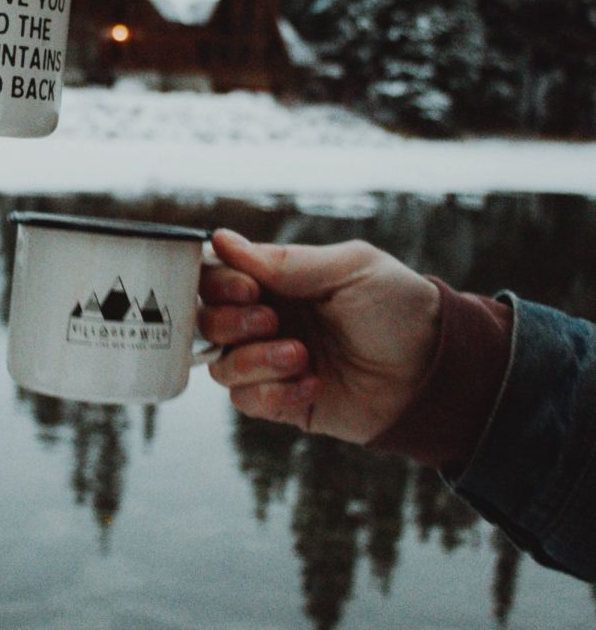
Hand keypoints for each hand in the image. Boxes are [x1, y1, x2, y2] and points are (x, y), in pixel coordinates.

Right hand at [199, 230, 440, 443]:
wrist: (434, 373)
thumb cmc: (398, 309)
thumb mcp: (349, 269)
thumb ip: (286, 260)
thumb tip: (222, 239)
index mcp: (277, 280)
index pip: (215, 275)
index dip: (220, 282)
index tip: (250, 288)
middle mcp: (266, 319)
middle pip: (206, 319)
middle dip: (231, 321)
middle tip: (273, 320)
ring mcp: (271, 362)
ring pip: (220, 365)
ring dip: (254, 360)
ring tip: (301, 356)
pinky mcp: (282, 401)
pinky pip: (245, 401)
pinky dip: (274, 393)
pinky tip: (313, 384)